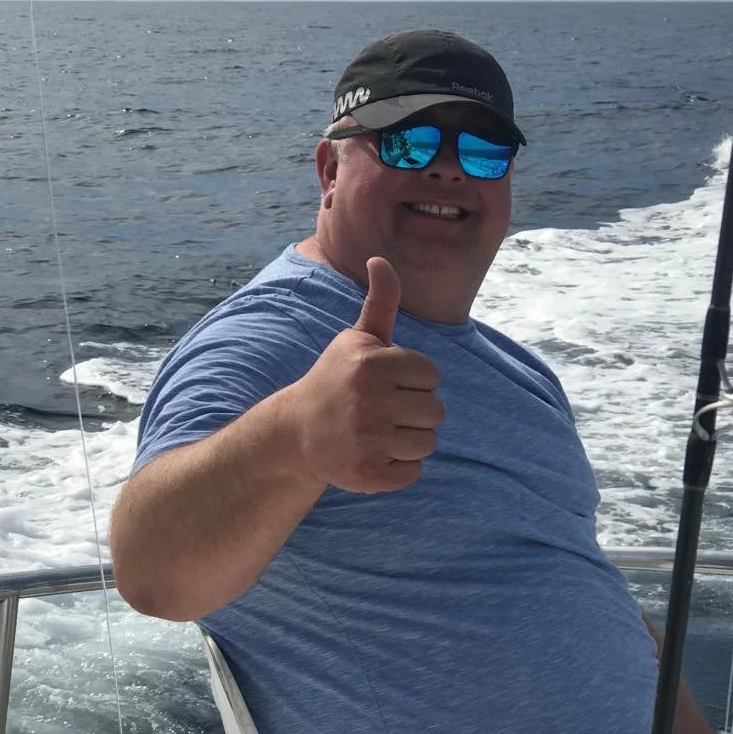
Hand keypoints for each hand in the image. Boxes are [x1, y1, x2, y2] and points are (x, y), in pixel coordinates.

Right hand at [289, 256, 444, 493]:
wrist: (296, 432)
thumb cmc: (337, 379)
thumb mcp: (357, 339)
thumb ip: (380, 302)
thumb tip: (380, 259)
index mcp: (372, 364)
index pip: (431, 376)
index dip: (414, 381)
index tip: (386, 383)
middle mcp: (369, 400)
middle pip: (436, 412)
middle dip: (415, 412)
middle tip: (382, 411)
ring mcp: (368, 440)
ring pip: (428, 443)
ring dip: (409, 441)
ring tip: (379, 432)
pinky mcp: (368, 474)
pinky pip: (413, 472)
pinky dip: (399, 467)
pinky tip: (374, 454)